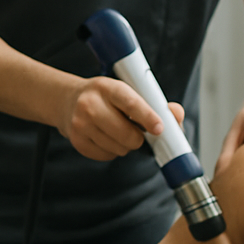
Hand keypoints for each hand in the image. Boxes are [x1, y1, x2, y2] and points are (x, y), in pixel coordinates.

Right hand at [60, 76, 181, 161]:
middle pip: (126, 133)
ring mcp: (80, 123)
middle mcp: (90, 104)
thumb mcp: (125, 91)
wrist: (66, 101)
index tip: (159, 128)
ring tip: (117, 133)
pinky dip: (112, 151)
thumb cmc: (104, 97)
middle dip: (138, 139)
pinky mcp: (76, 140)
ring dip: (125, 146)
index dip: (147, 117)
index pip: (130, 103)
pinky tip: (106, 139)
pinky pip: (107, 156)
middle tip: (137, 133)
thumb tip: (176, 114)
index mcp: (108, 87)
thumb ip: (154, 103)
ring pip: (118, 148)